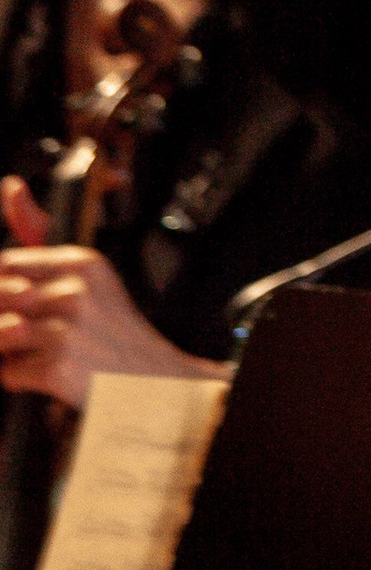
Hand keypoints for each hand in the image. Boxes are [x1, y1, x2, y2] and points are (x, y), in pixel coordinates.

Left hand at [0, 178, 224, 409]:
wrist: (156, 382)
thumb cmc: (116, 333)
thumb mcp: (89, 277)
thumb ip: (41, 236)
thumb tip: (9, 187)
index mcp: (80, 263)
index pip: (6, 264)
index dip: (3, 289)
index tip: (15, 305)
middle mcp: (74, 291)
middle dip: (3, 320)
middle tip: (26, 334)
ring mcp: (66, 329)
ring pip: (1, 334)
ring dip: (8, 351)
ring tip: (30, 354)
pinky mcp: (59, 365)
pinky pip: (10, 372)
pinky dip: (20, 379)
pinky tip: (45, 376)